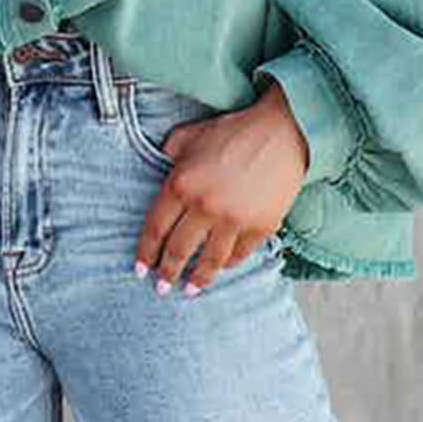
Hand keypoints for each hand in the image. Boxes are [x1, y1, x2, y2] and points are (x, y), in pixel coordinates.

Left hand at [133, 78, 308, 295]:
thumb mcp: (189, 135)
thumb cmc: (233, 131)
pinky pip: (239, 254)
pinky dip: (228, 264)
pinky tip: (220, 268)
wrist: (281, 132)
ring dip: (197, 279)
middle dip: (167, 273)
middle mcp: (204, 207)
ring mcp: (233, 220)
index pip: (156, 229)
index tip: (140, 269)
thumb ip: (169, 151)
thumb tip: (160, 163)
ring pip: (209, 260)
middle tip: (161, 287)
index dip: (146, 252)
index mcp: (181, 184)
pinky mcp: (260, 227)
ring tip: (190, 290)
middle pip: (178, 250)